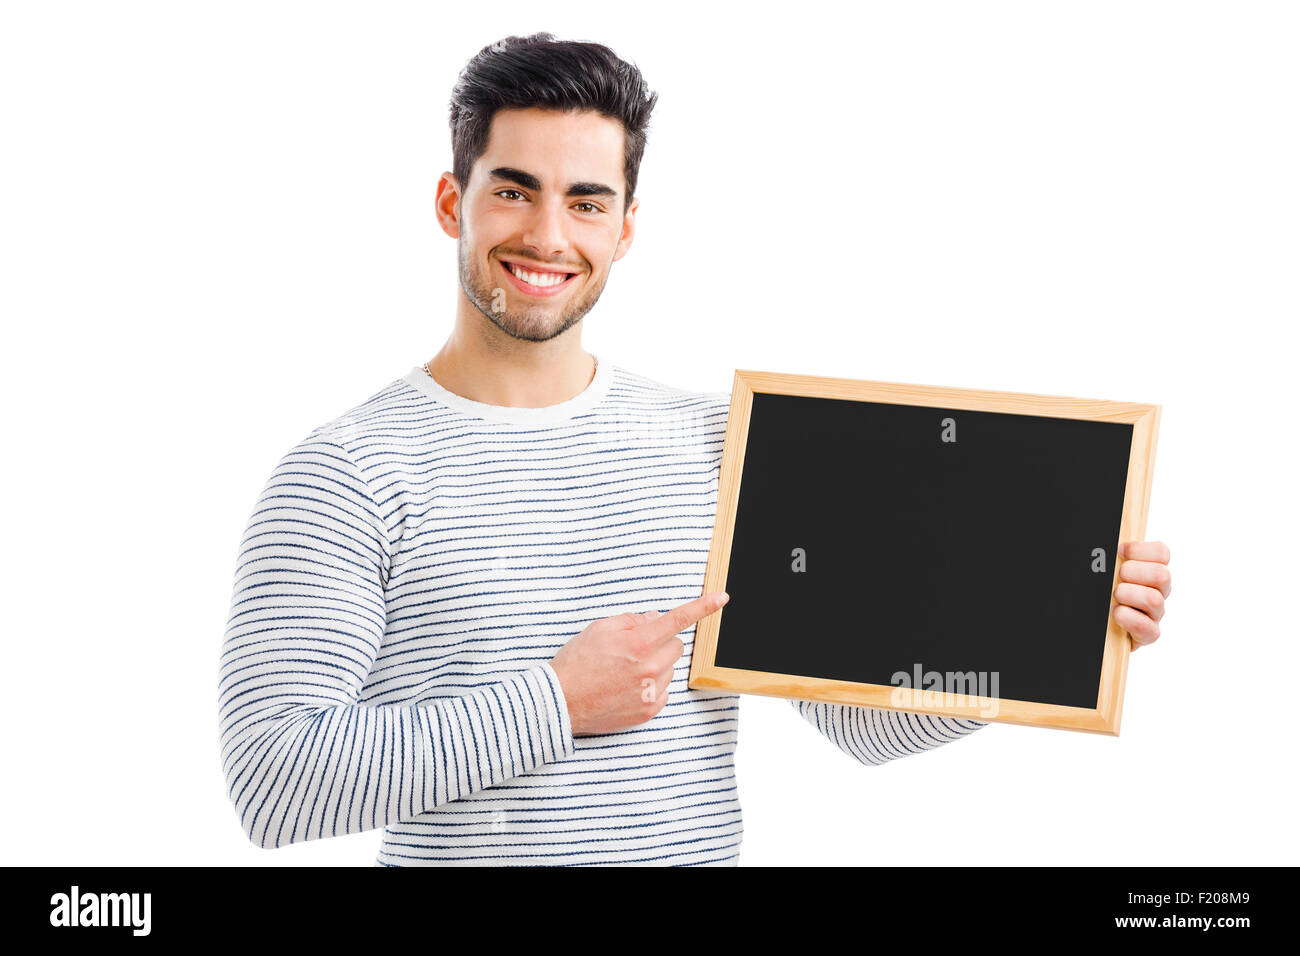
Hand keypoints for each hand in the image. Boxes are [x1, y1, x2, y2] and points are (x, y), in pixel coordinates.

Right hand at [550, 591, 729, 734]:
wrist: (561, 702)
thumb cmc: (577, 662)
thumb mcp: (600, 628)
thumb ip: (632, 620)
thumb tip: (654, 618)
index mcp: (640, 643)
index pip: (678, 619)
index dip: (703, 607)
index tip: (722, 598)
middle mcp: (650, 668)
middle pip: (676, 646)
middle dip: (661, 641)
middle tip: (635, 647)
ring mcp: (651, 691)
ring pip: (670, 668)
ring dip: (656, 664)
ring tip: (625, 671)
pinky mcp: (649, 711)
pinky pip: (663, 690)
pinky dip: (652, 685)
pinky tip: (628, 686)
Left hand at [1111, 541, 1170, 651]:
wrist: (1096, 624)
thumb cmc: (1101, 593)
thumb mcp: (1105, 571)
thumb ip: (1112, 557)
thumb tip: (1116, 547)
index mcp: (1150, 571)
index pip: (1161, 553)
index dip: (1139, 550)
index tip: (1119, 552)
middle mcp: (1158, 591)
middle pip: (1162, 575)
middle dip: (1132, 573)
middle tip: (1117, 578)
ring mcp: (1155, 614)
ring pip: (1154, 599)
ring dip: (1127, 595)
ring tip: (1114, 598)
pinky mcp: (1148, 635)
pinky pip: (1147, 627)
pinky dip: (1126, 618)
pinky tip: (1115, 614)